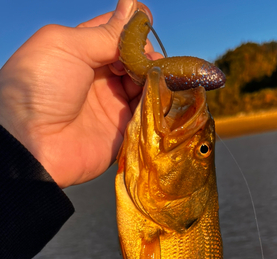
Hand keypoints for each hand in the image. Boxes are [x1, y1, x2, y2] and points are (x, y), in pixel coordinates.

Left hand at [0, 0, 159, 187]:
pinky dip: (156, 103)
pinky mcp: (123, 133)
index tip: (147, 22)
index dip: (131, 28)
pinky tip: (161, 93)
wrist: (32, 143)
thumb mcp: (67, 46)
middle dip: (146, 55)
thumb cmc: (39, 87)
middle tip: (149, 57)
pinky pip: (145, 115)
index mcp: (80, 54)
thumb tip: (133, 5)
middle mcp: (98, 79)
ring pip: (143, 87)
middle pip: (133, 61)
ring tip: (159, 74)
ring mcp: (112, 107)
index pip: (114, 35)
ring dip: (154, 77)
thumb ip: (105, 33)